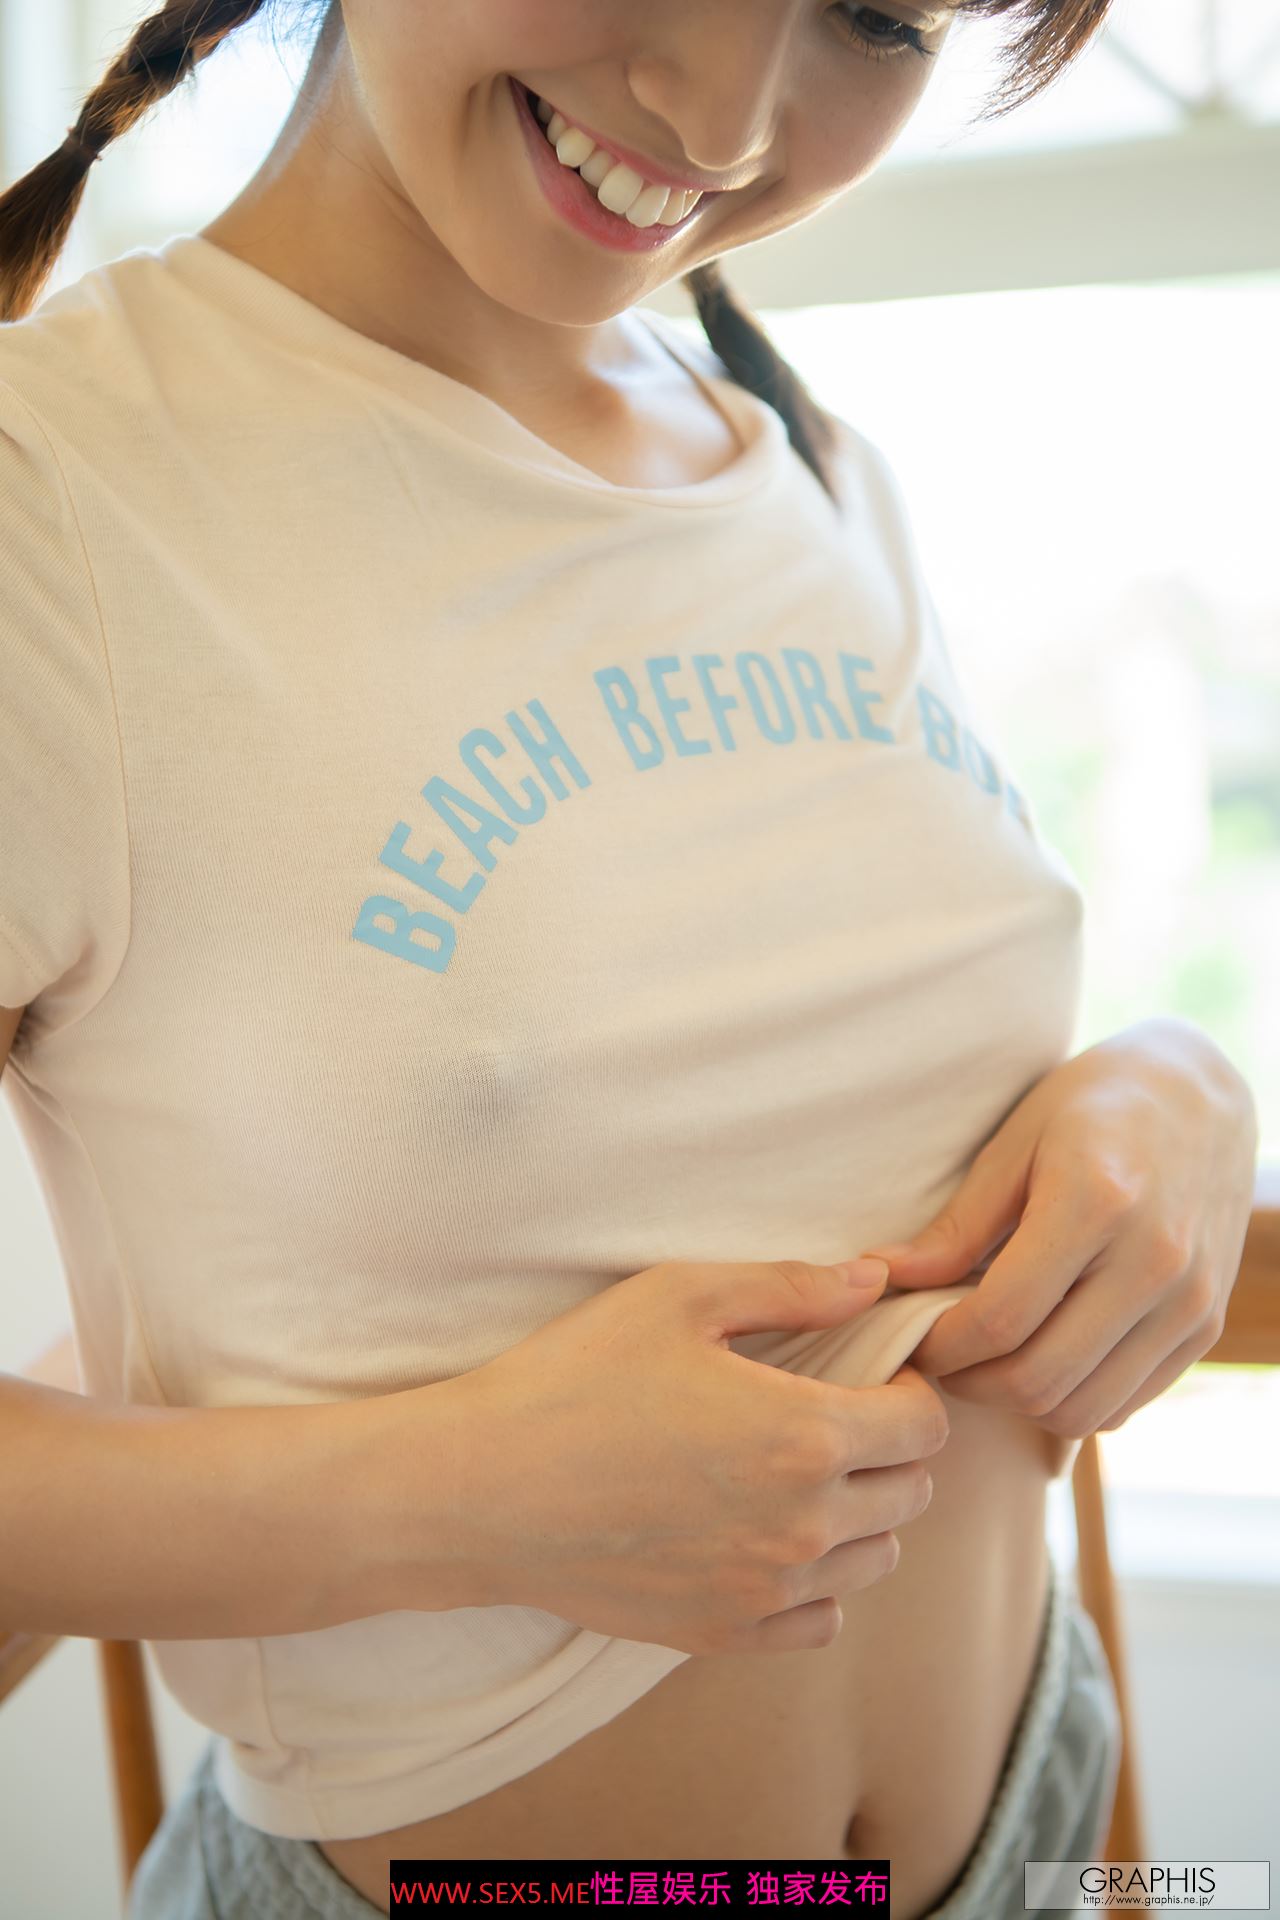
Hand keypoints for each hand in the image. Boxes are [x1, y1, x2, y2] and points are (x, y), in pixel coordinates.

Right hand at [449, 1253, 946, 1657]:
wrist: (480, 1490)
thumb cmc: (575, 1377)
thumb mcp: (680, 1297)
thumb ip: (791, 1286)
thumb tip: (875, 1279)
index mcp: (804, 1435)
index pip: (925, 1425)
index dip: (907, 1387)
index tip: (867, 1370)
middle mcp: (803, 1526)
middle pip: (912, 1493)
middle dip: (887, 1447)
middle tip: (827, 1412)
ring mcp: (765, 1591)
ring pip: (874, 1560)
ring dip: (857, 1513)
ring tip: (794, 1473)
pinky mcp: (723, 1635)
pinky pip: (822, 1622)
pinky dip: (815, 1584)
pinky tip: (764, 1537)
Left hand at [859, 1018, 1258, 1437]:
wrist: (1202, 1096)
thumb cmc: (1094, 1106)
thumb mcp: (1015, 1143)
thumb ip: (957, 1224)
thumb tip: (881, 1277)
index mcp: (1098, 1203)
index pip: (1000, 1319)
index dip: (940, 1345)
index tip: (911, 1336)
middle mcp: (1154, 1262)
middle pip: (1039, 1377)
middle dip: (969, 1382)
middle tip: (938, 1356)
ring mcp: (1189, 1302)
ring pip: (1081, 1408)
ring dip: (1017, 1402)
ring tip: (984, 1360)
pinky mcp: (1206, 1327)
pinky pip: (1124, 1405)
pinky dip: (1070, 1402)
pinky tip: (1039, 1359)